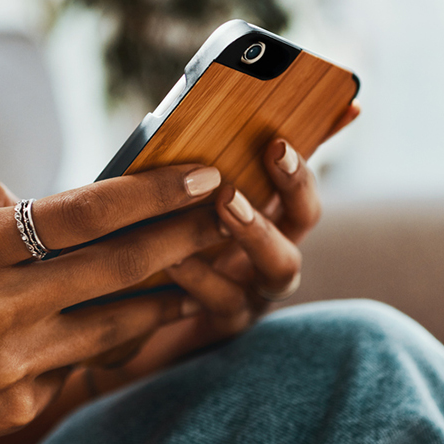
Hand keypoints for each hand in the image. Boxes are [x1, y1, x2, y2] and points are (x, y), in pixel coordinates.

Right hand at [0, 165, 226, 443]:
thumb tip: (42, 201)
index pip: (87, 212)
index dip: (155, 192)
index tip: (204, 175)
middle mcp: (2, 308)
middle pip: (123, 265)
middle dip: (187, 235)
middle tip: (231, 214)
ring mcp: (15, 365)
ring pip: (119, 321)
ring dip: (167, 292)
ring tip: (201, 269)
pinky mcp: (19, 408)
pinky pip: (80, 365)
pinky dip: (103, 339)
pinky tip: (121, 322)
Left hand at [86, 104, 361, 385]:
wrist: (125, 320)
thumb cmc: (159, 243)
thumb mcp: (180, 196)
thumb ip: (204, 157)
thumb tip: (223, 117)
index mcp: (266, 215)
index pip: (301, 173)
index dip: (318, 146)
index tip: (306, 123)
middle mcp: (272, 252)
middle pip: (304, 217)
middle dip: (295, 182)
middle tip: (275, 149)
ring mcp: (256, 291)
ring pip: (281, 266)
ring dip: (258, 229)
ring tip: (226, 202)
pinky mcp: (225, 325)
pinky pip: (225, 302)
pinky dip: (202, 278)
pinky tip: (174, 258)